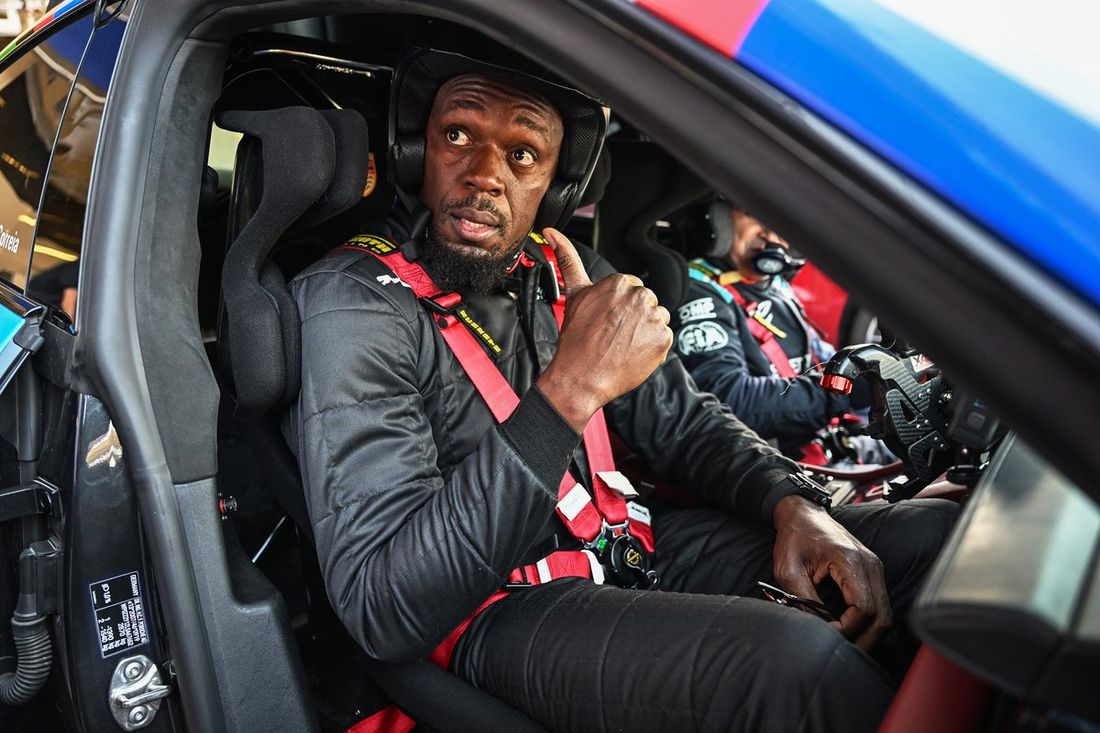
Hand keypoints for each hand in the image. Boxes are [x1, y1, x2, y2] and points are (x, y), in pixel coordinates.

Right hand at [536, 227, 671, 431]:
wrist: (580, 377)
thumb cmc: (575, 340)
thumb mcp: (574, 295)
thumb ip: (567, 259)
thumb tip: (550, 231)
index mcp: (619, 283)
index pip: (629, 288)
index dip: (618, 307)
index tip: (607, 320)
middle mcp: (640, 296)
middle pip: (645, 302)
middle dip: (633, 316)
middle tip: (613, 334)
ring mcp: (654, 318)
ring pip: (656, 318)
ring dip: (645, 330)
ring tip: (623, 344)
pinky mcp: (664, 339)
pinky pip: (663, 338)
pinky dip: (652, 347)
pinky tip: (633, 353)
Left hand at [771, 496, 890, 650]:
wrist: (802, 514)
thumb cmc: (794, 537)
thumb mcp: (788, 570)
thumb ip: (804, 601)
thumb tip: (818, 630)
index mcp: (849, 560)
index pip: (862, 609)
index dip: (846, 629)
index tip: (826, 634)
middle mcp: (870, 564)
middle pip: (882, 617)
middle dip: (863, 640)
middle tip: (840, 650)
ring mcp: (875, 568)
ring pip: (885, 614)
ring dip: (868, 634)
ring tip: (845, 643)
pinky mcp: (872, 573)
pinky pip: (880, 605)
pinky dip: (869, 622)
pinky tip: (850, 629)